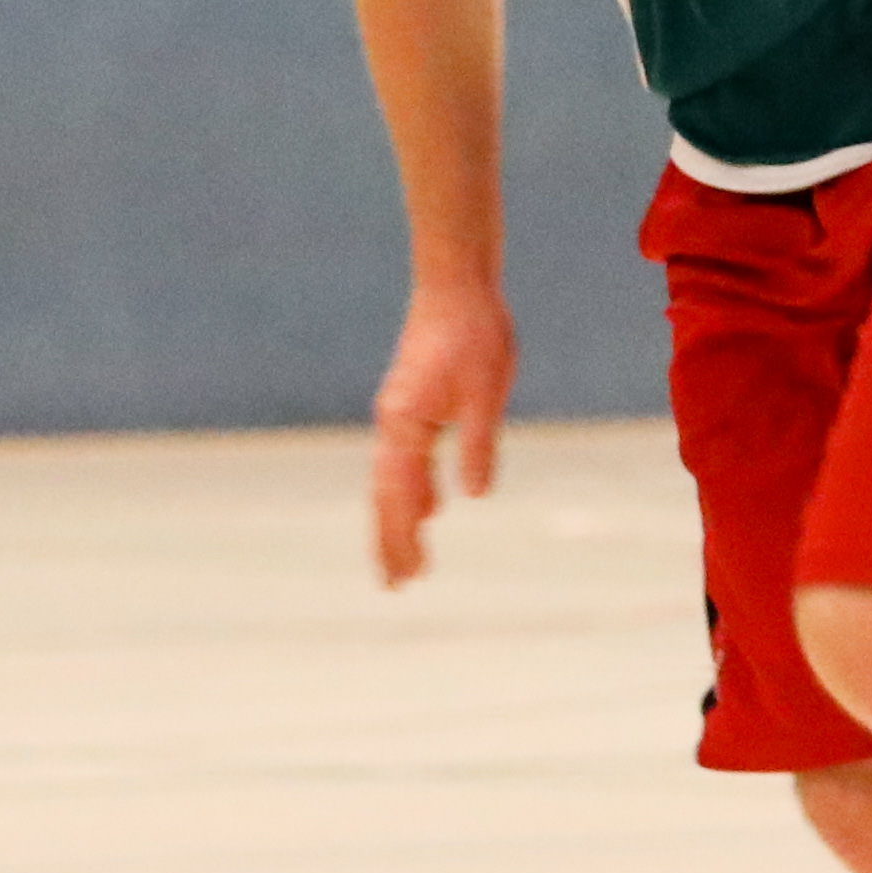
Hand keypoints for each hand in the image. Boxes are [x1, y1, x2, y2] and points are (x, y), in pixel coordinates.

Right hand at [368, 278, 514, 587]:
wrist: (457, 285)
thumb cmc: (475, 333)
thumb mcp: (487, 391)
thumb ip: (477, 444)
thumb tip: (473, 497)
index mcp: (405, 423)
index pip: (397, 496)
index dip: (399, 539)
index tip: (403, 577)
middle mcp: (393, 423)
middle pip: (385, 495)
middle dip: (389, 542)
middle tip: (395, 587)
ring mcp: (400, 414)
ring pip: (392, 480)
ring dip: (399, 521)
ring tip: (407, 560)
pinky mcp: (412, 405)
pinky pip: (406, 460)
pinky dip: (411, 491)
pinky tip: (429, 508)